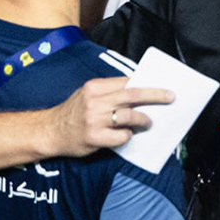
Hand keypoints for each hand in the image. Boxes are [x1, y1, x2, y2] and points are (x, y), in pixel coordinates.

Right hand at [41, 77, 171, 157]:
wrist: (49, 132)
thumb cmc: (73, 112)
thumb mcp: (88, 94)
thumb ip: (110, 91)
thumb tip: (140, 89)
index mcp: (95, 87)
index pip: (127, 82)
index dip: (147, 84)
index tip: (163, 85)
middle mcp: (95, 101)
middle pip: (133, 95)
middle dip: (156, 95)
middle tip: (170, 97)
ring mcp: (94, 120)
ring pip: (130, 115)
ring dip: (144, 119)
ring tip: (149, 122)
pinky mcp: (94, 138)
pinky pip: (121, 136)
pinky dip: (129, 135)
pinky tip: (127, 135)